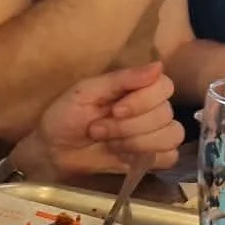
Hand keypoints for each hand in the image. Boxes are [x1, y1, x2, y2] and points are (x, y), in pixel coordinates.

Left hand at [18, 62, 185, 181]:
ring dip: (137, 142)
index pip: (165, 86)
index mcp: (138, 88)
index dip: (144, 101)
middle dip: (128, 126)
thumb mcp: (86, 92)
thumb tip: (158, 66)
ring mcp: (155, 134)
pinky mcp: (153, 159)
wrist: (53, 151)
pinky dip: (150, 157)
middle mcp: (152, 108)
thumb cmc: (65, 117)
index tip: (115, 110)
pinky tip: (127, 156)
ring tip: (110, 143)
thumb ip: (122, 79)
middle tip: (98, 130)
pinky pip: (171, 157)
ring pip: (171, 135)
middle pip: (165, 114)